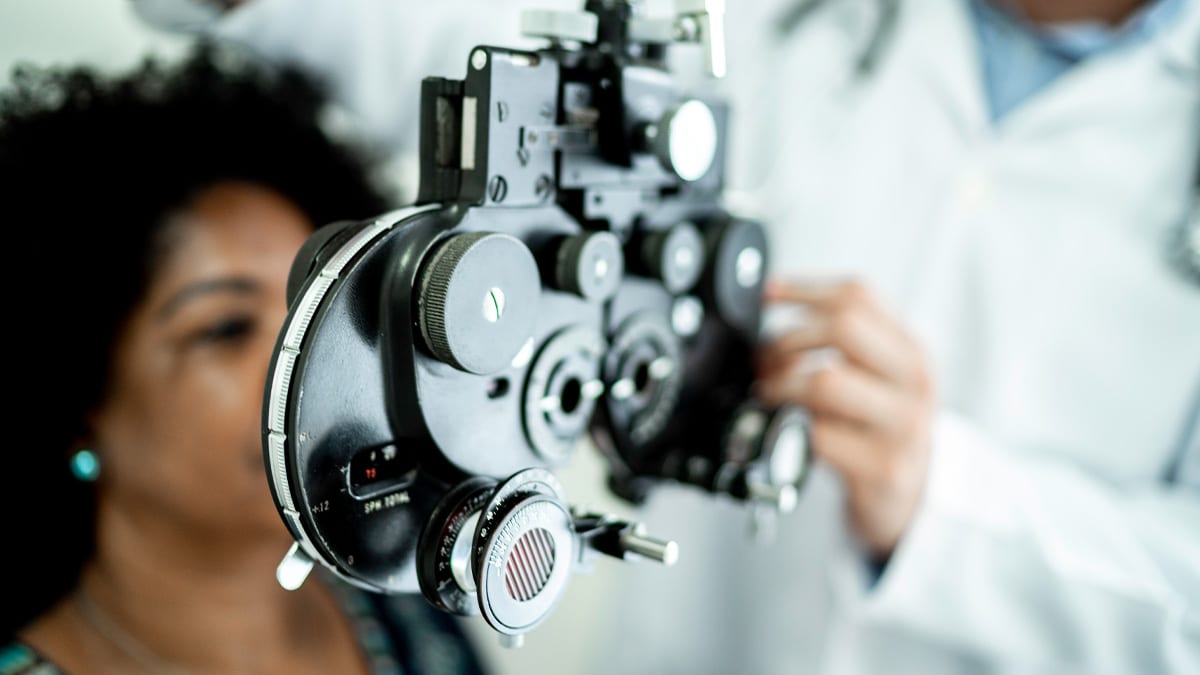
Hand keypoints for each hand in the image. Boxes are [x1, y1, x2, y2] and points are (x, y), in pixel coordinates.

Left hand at [755, 279, 934, 557]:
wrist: (910, 498)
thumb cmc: (879, 430)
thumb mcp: (879, 377)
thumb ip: (844, 342)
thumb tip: (773, 303)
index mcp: (910, 349)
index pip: (858, 296)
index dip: (803, 289)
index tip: (767, 294)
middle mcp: (914, 381)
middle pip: (843, 326)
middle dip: (788, 338)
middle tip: (765, 360)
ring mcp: (903, 426)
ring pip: (827, 380)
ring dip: (781, 383)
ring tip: (770, 394)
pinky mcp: (884, 468)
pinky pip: (820, 435)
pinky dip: (790, 427)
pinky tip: (786, 429)